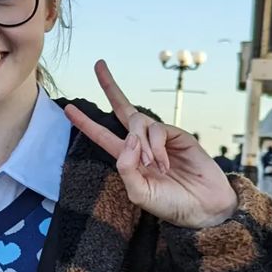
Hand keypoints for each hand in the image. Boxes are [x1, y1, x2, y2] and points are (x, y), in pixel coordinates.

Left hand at [65, 60, 238, 229]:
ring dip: (141, 144)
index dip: (85, 122)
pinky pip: (158, 130)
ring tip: (153, 167)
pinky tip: (164, 165)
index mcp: (126, 158)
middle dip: (109, 86)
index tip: (67, 108)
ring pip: (138, 123)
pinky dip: (156, 148)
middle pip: (122, 108)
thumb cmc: (170, 204)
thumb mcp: (139, 193)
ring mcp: (160, 138)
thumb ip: (126, 169)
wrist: (203, 207)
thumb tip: (128, 139)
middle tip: (98, 64)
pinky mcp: (178, 135)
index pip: (102, 135)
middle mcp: (141, 144)